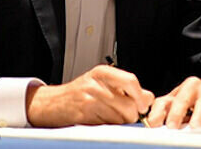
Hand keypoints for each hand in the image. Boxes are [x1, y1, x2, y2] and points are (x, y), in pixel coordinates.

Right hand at [25, 65, 153, 126]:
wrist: (52, 103)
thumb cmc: (80, 93)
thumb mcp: (101, 83)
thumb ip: (125, 88)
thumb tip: (149, 99)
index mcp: (102, 72)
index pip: (131, 81)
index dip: (141, 97)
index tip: (142, 106)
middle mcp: (95, 84)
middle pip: (129, 105)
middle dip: (131, 115)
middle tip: (124, 115)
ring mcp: (88, 100)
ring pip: (120, 118)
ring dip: (119, 123)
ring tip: (109, 117)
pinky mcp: (83, 116)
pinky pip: (107, 126)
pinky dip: (108, 128)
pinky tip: (100, 121)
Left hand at [146, 77, 200, 128]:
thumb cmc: (193, 102)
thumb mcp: (176, 103)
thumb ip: (162, 110)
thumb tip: (152, 122)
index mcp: (189, 86)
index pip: (179, 99)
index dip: (173, 113)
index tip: (170, 125)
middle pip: (197, 101)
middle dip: (191, 115)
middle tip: (188, 127)